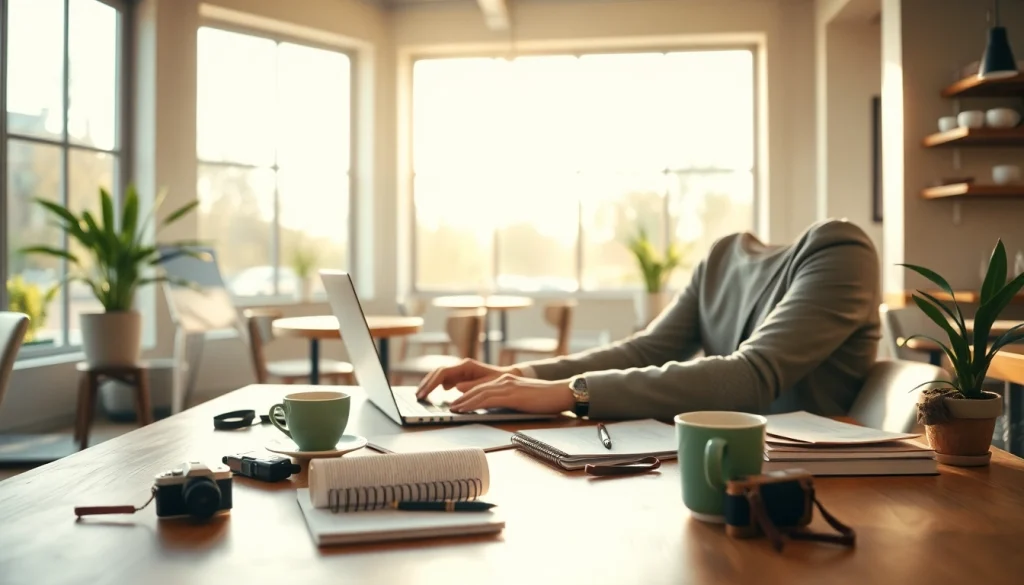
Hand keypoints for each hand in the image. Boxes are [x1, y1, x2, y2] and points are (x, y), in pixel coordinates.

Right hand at [415, 359, 518, 399]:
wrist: (508, 377)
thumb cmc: (500, 381)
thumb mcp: (488, 385)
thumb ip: (472, 386)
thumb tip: (456, 387)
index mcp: (466, 366)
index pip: (443, 372)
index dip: (432, 383)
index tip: (424, 393)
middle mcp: (460, 366)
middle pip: (437, 372)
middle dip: (426, 384)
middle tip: (417, 396)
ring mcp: (459, 371)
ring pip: (439, 375)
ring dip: (429, 384)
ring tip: (421, 395)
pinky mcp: (460, 377)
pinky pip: (444, 379)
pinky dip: (436, 385)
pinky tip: (432, 393)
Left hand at [449, 374, 573, 414]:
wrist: (561, 393)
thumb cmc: (545, 398)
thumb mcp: (522, 398)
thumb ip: (507, 400)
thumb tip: (492, 407)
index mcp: (506, 380)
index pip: (481, 387)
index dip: (466, 394)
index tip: (456, 402)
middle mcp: (504, 380)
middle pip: (476, 388)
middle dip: (461, 398)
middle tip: (449, 407)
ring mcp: (508, 386)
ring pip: (479, 393)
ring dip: (464, 402)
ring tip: (453, 409)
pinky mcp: (512, 394)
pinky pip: (488, 399)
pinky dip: (474, 404)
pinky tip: (466, 409)